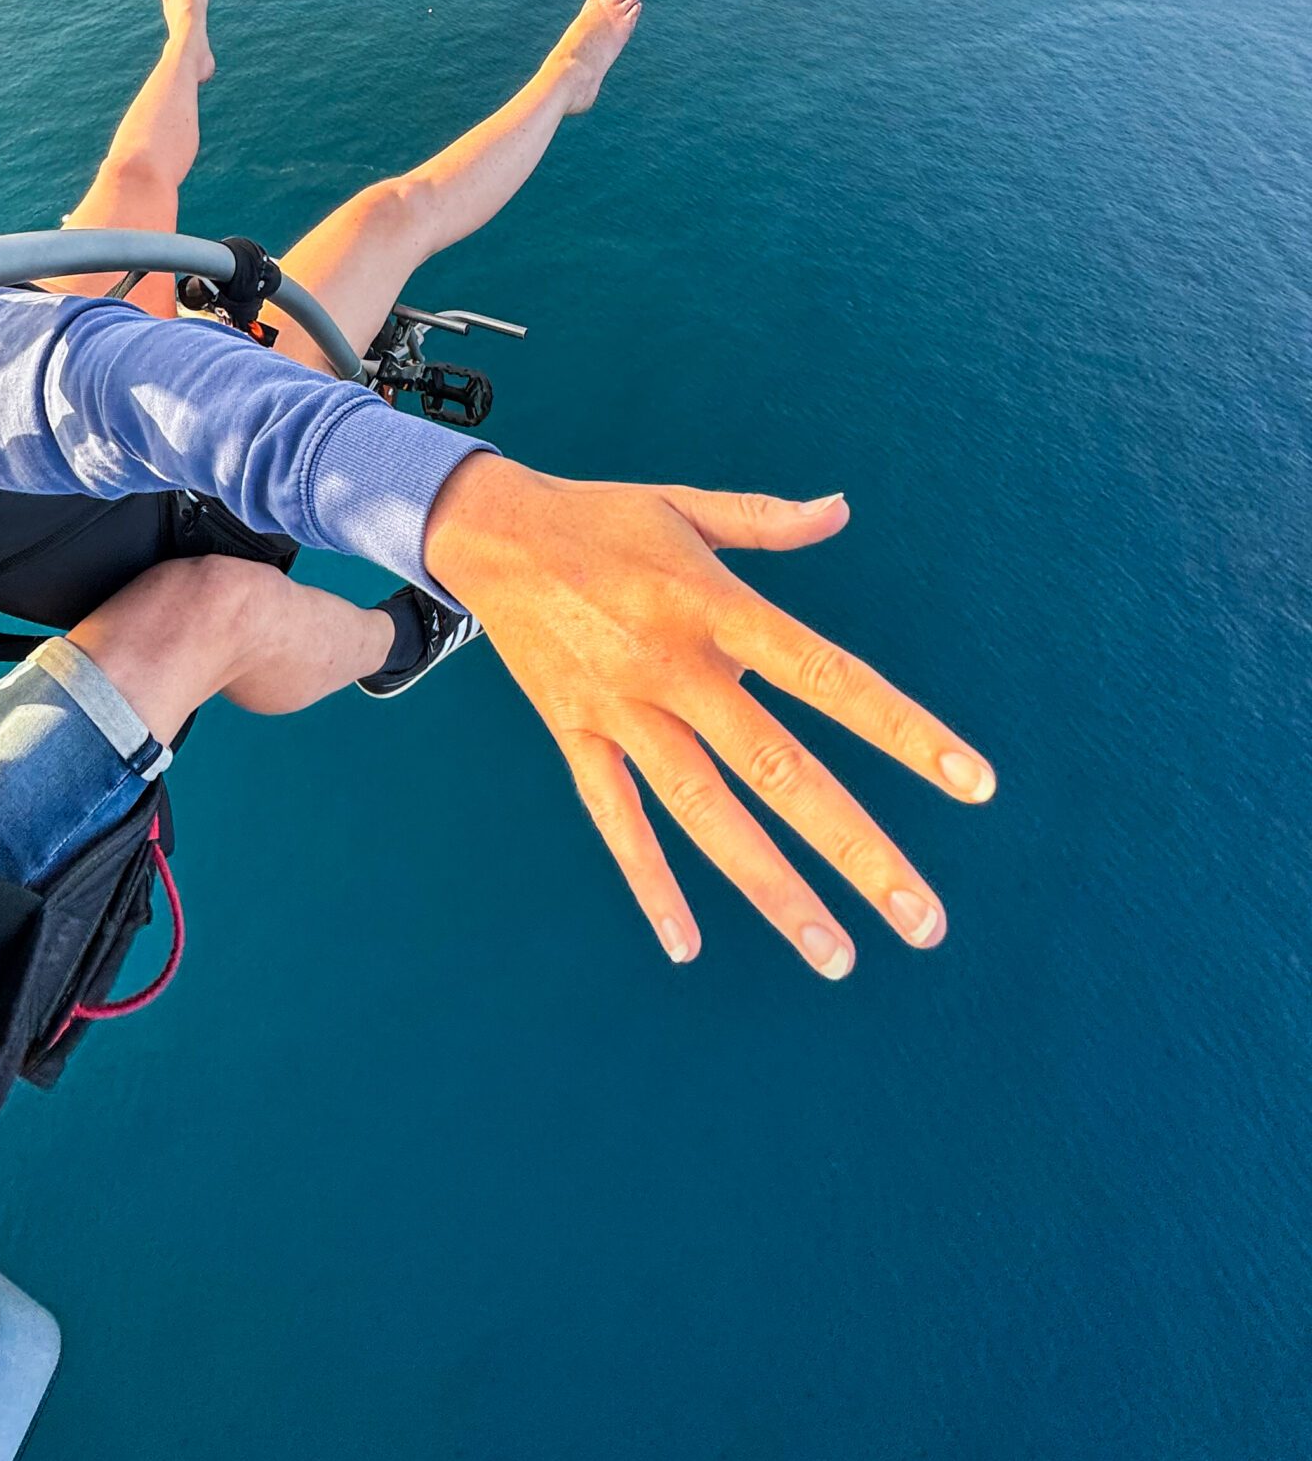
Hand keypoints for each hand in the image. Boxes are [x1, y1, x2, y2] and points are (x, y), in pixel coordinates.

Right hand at [423, 458, 994, 975]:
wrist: (486, 531)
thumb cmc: (603, 516)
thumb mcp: (686, 505)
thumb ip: (768, 520)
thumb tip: (842, 508)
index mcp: (714, 604)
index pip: (827, 674)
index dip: (902, 730)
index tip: (974, 784)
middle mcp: (673, 666)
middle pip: (777, 768)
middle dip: (854, 848)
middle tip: (923, 921)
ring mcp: (621, 708)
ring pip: (704, 812)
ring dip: (771, 887)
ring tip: (836, 955)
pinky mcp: (574, 734)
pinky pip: (613, 818)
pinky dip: (648, 881)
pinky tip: (686, 945)